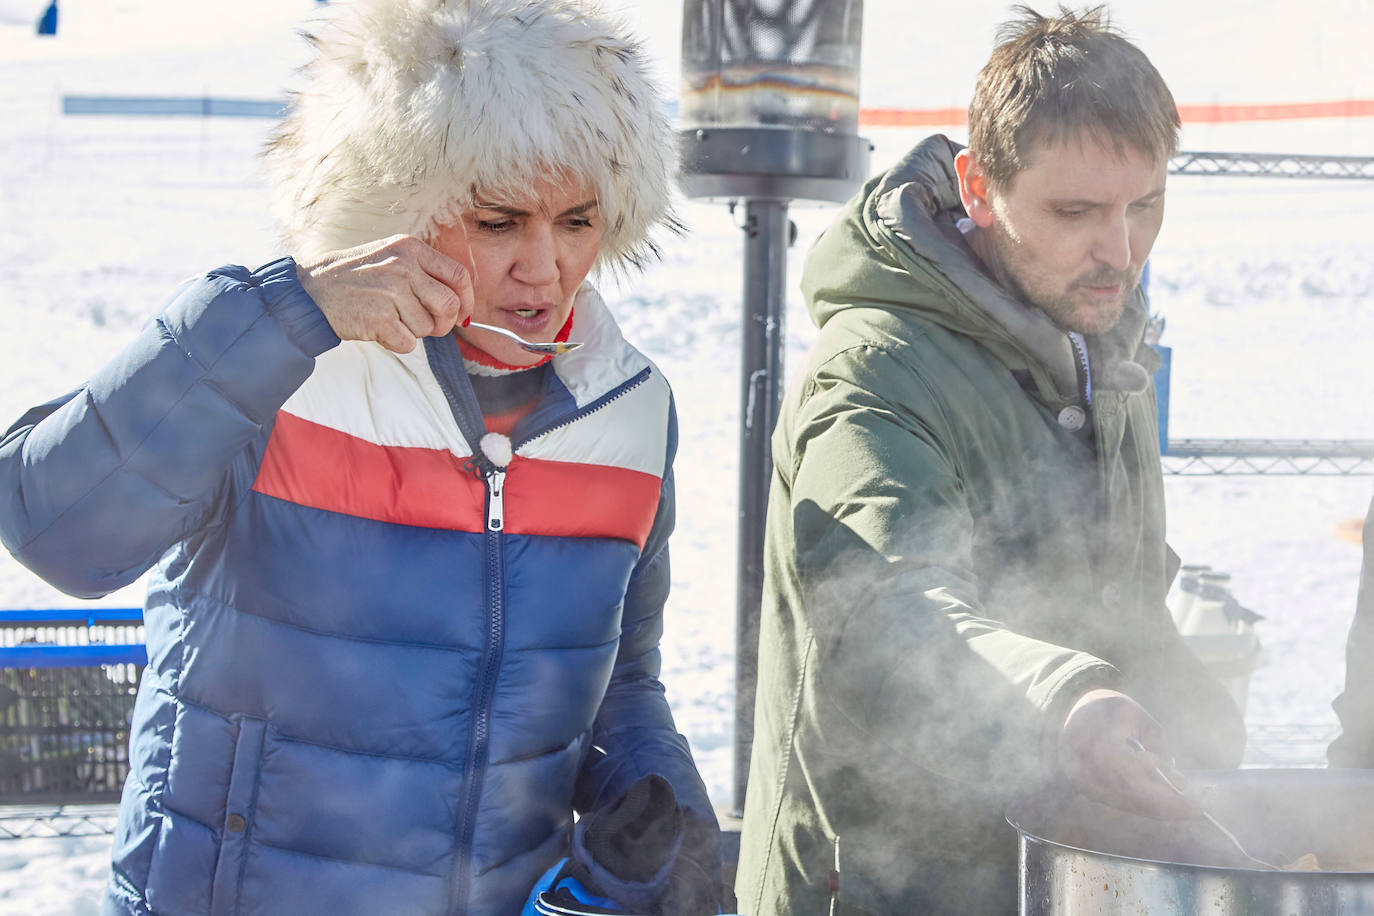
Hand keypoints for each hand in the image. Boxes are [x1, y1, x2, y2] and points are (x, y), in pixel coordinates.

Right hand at [295, 235, 473, 352]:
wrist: (310, 291)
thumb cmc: (352, 278)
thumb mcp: (389, 257)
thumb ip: (423, 272)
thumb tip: (460, 302)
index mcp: (410, 249)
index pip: (458, 276)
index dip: (466, 300)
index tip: (463, 314)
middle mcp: (404, 266)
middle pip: (449, 305)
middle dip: (444, 324)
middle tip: (430, 328)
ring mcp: (392, 291)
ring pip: (427, 327)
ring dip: (411, 332)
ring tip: (387, 319)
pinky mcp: (380, 317)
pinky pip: (407, 343)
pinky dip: (396, 343)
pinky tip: (378, 329)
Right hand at [1058, 688, 1201, 818]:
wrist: (1075, 713)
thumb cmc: (1110, 710)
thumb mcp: (1137, 716)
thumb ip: (1157, 744)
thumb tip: (1177, 781)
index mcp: (1092, 738)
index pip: (1120, 764)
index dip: (1150, 777)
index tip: (1182, 782)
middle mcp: (1083, 765)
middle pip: (1126, 791)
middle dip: (1163, 802)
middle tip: (1195, 808)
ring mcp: (1083, 781)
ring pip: (1125, 802)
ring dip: (1157, 808)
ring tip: (1187, 809)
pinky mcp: (1088, 791)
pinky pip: (1120, 803)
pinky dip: (1144, 806)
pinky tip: (1167, 807)